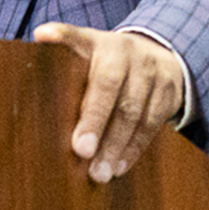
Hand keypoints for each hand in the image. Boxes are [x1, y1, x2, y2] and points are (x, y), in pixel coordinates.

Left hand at [31, 24, 185, 182]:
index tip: (43, 37)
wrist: (158, 55)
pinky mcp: (169, 93)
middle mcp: (127, 52)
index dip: (62, 37)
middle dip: (96, 120)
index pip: (77, 38)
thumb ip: (63, 51)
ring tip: (99, 172)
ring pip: (135, 111)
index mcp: (99, 41)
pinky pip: (152, 125)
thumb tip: (39, 40)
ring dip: (116, 145)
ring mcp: (151, 72)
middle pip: (110, 85)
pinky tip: (119, 167)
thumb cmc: (107, 62)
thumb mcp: (86, 50)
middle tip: (81, 151)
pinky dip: (134, 148)